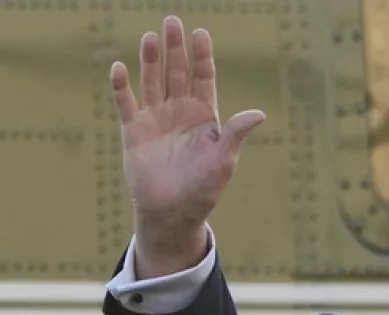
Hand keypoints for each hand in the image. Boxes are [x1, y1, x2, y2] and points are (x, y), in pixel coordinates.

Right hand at [110, 15, 264, 276]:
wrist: (173, 213)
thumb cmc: (204, 189)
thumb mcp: (224, 160)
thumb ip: (236, 133)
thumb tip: (260, 114)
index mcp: (205, 117)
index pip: (204, 79)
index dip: (202, 57)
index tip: (201, 33)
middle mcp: (180, 112)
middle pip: (178, 73)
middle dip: (175, 49)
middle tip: (172, 21)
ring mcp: (156, 119)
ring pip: (153, 82)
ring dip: (150, 60)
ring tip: (151, 37)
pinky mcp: (134, 131)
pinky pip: (126, 103)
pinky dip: (122, 86)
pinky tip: (121, 68)